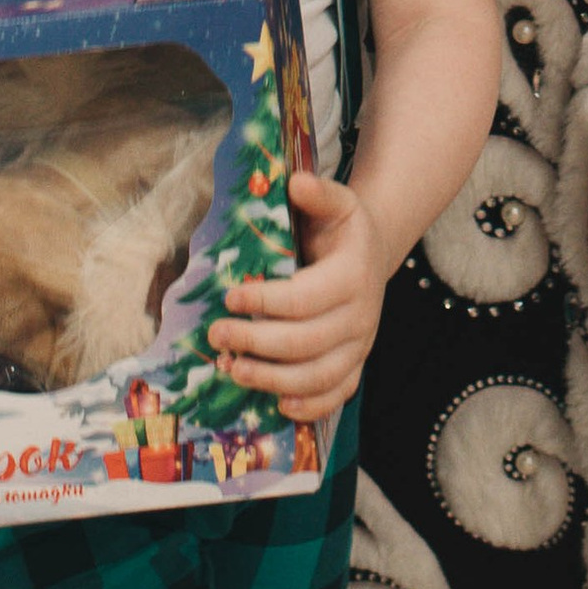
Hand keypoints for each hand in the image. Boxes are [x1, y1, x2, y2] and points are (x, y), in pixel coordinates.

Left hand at [208, 167, 395, 412]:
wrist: (371, 255)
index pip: (303, 299)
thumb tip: (295, 182)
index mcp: (353, 276)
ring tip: (232, 369)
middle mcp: (361, 316)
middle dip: (255, 342)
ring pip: (317, 376)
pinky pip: (336, 395)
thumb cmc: (342, 230)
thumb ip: (318, 193)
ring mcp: (360, 346)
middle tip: (216, 334)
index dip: (264, 303)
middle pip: (304, 343)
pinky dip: (310, 406)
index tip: (230, 297)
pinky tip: (279, 405)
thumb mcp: (337, 202)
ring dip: (271, 380)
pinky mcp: (355, 366)